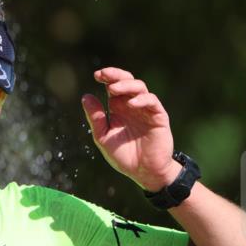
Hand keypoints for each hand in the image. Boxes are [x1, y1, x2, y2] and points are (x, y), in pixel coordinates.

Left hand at [81, 67, 181, 191]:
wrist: (144, 172)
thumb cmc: (123, 155)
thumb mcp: (103, 137)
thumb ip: (96, 118)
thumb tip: (86, 96)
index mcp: (118, 108)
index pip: (113, 86)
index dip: (107, 77)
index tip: (96, 75)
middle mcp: (132, 105)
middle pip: (127, 81)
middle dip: (116, 75)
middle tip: (104, 74)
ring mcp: (146, 110)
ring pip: (140, 88)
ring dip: (126, 86)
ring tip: (113, 89)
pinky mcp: (159, 117)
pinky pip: (152, 102)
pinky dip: (141, 100)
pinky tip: (131, 103)